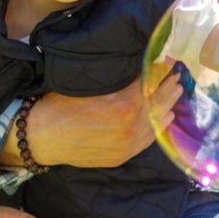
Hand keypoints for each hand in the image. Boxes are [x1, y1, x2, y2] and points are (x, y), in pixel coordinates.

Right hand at [2, 73, 182, 168]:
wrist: (40, 137)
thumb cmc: (59, 105)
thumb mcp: (89, 85)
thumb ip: (118, 79)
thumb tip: (138, 67)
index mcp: (122, 106)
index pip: (149, 84)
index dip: (158, 72)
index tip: (166, 61)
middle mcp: (129, 127)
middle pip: (156, 104)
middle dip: (167, 87)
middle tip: (177, 75)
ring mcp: (126, 145)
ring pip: (154, 123)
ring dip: (167, 105)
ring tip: (177, 92)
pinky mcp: (121, 156)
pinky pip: (147, 141)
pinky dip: (158, 127)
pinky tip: (167, 117)